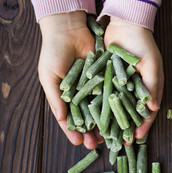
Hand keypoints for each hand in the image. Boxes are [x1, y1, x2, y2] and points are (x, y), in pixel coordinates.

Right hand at [38, 11, 102, 148]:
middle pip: (88, 117)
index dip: (74, 132)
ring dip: (105, 121)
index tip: (80, 143)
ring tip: (111, 134)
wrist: (68, 29)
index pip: (70, 119)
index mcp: (65, 96)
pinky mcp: (105, 75)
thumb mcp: (49, 77)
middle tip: (98, 144)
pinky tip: (120, 114)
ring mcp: (94, 85)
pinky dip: (115, 103)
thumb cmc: (53, 52)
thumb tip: (61, 119)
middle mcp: (80, 93)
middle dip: (92, 131)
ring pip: (101, 107)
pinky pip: (110, 91)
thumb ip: (55, 98)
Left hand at [104, 17, 163, 142]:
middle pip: (131, 113)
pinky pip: (105, 95)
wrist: (125, 24)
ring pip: (117, 107)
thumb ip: (153, 86)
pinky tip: (94, 117)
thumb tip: (153, 109)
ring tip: (105, 135)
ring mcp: (121, 84)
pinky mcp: (108, 77)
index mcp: (149, 87)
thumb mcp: (152, 65)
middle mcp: (136, 88)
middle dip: (126, 128)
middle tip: (121, 143)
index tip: (137, 138)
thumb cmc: (143, 44)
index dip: (144, 125)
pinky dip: (101, 106)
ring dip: (112, 121)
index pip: (148, 111)